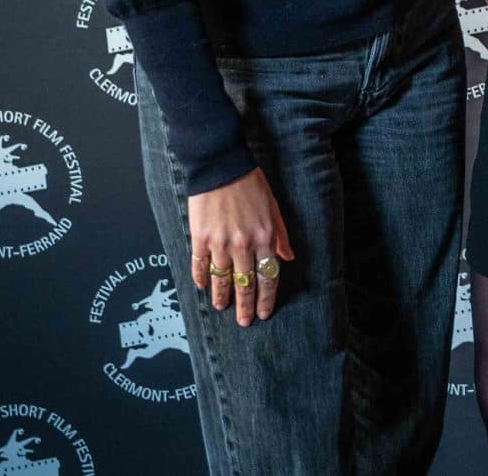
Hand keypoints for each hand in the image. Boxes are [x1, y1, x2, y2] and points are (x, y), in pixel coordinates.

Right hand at [188, 168, 294, 326]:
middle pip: (246, 283)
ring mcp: (220, 243)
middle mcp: (244, 244)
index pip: (268, 276)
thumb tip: (288, 257)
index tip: (265, 312)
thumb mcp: (274, 208)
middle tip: (245, 322)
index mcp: (265, 237)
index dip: (267, 297)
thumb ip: (280, 236)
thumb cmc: (250, 184)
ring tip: (223, 307)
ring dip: (222, 296)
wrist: (221, 166)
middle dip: (246, 306)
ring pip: (222, 279)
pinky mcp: (200, 237)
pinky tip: (203, 287)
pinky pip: (200, 264)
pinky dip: (201, 278)